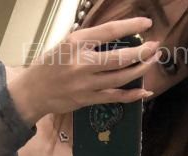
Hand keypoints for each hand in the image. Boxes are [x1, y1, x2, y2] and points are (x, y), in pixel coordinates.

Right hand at [8, 17, 159, 125]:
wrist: (32, 93)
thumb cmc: (49, 66)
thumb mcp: (66, 44)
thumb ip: (89, 40)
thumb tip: (117, 35)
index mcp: (77, 43)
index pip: (111, 31)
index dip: (132, 26)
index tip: (147, 23)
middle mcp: (82, 63)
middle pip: (120, 58)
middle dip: (142, 52)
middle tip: (155, 46)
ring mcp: (85, 84)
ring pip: (120, 78)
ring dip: (141, 70)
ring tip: (152, 61)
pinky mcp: (85, 100)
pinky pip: (114, 98)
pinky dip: (131, 95)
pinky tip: (144, 91)